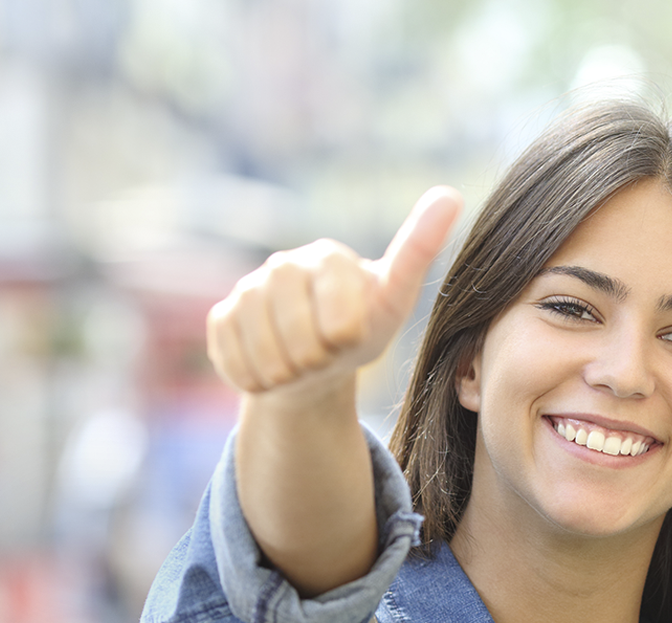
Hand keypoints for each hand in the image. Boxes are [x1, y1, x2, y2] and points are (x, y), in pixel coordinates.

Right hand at [207, 186, 462, 394]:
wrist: (313, 365)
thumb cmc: (360, 331)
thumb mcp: (394, 301)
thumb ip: (417, 252)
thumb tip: (450, 193)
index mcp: (329, 257)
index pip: (338, 315)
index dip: (343, 338)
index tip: (350, 338)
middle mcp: (283, 265)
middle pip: (297, 336)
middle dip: (315, 360)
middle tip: (325, 357)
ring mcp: (247, 290)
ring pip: (262, 353)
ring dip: (287, 374)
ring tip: (301, 366)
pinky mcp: (221, 318)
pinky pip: (233, 361)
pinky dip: (256, 379)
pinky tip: (271, 370)